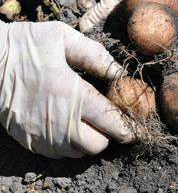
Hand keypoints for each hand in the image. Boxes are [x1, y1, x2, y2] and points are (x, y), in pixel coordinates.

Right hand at [0, 20, 142, 158]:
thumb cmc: (26, 45)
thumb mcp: (63, 38)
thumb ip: (95, 56)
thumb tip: (119, 73)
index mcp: (70, 93)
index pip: (110, 121)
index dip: (128, 128)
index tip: (136, 129)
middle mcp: (58, 120)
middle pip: (97, 145)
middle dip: (108, 135)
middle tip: (107, 120)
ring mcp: (41, 134)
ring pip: (78, 152)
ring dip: (89, 140)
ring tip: (87, 122)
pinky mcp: (28, 140)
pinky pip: (58, 154)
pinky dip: (69, 145)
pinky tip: (67, 126)